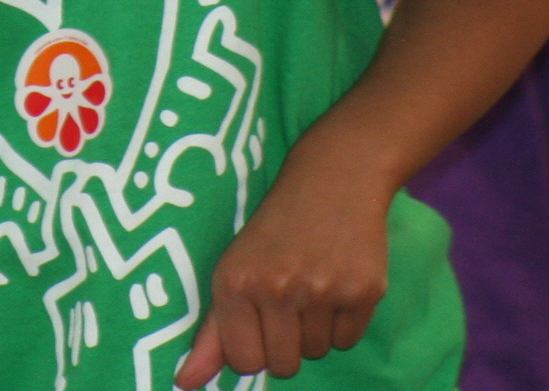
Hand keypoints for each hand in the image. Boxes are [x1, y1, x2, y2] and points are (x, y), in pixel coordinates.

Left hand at [174, 164, 386, 386]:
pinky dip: (341, 323)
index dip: (251, 347)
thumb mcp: (233, 268)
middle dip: (283, 344)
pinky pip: (347, 341)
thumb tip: (185, 383)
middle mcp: (277, 286)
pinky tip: (334, 283)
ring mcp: (323, 289)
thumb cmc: (273, 228)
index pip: (242, 361)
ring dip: (313, 331)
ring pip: (316, 353)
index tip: (255, 320)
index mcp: (236, 279)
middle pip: (282, 366)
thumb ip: (212, 333)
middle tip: (285, 301)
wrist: (331, 179)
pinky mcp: (363, 292)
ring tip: (309, 285)